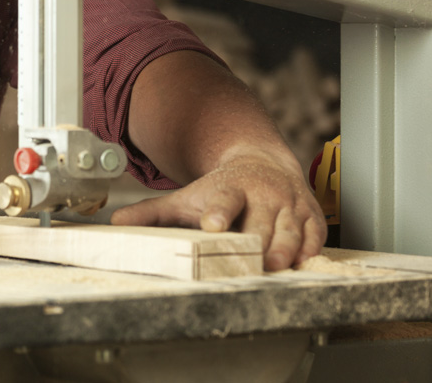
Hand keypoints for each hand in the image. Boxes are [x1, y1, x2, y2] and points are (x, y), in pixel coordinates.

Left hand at [110, 153, 326, 270]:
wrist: (262, 165)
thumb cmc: (221, 189)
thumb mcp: (186, 198)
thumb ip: (152, 212)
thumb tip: (116, 223)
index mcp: (229, 189)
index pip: (223, 201)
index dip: (219, 213)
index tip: (212, 225)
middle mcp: (262, 195)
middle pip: (260, 224)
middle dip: (256, 242)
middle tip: (251, 263)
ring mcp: (289, 205)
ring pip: (290, 232)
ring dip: (284, 250)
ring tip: (274, 267)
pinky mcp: (311, 217)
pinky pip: (316, 236)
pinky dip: (311, 251)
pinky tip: (303, 263)